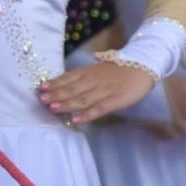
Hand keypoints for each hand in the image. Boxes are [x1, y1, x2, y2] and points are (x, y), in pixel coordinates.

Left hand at [40, 62, 156, 124]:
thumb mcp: (101, 68)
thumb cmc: (121, 69)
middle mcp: (95, 80)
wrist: (144, 66)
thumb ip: (86, 76)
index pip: (70, 77)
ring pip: (83, 98)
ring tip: (53, 108)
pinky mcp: (116, 100)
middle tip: (42, 99)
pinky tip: (77, 120)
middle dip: (57, 94)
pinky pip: (100, 108)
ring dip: (67, 103)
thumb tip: (67, 83)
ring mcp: (105, 91)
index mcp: (91, 72)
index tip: (42, 88)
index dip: (56, 83)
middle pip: (73, 88)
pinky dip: (88, 114)